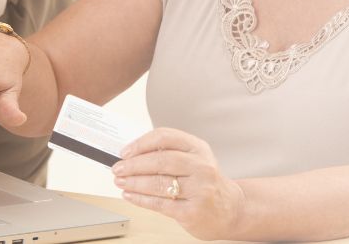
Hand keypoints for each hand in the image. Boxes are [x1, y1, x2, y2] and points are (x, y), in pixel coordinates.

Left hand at [112, 128, 246, 240]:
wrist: (230, 210)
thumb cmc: (205, 183)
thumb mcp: (193, 161)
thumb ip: (167, 154)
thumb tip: (131, 155)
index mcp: (198, 148)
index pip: (165, 137)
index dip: (141, 143)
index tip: (125, 151)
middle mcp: (201, 167)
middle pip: (160, 160)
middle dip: (134, 165)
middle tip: (118, 168)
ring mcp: (199, 189)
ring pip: (158, 182)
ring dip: (134, 182)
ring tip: (120, 181)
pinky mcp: (192, 211)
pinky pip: (160, 203)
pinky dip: (140, 199)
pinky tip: (130, 195)